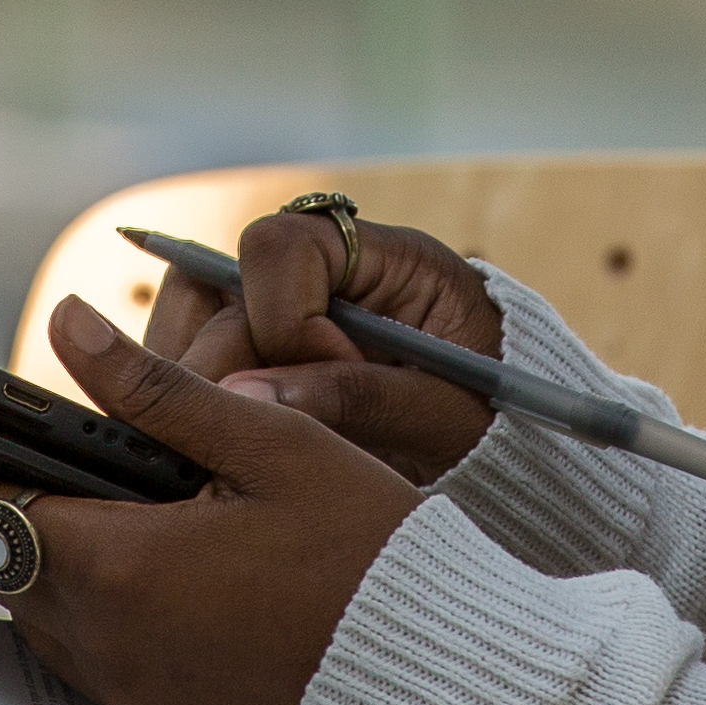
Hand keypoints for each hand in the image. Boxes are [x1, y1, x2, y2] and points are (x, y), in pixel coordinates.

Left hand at [0, 297, 422, 704]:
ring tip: (64, 492)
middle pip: (8, 557)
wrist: (439, 673)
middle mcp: (104, 641)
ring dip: (43, 550)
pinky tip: (136, 557)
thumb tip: (67, 329)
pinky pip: (90, 648)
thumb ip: (155, 391)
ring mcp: (130, 690)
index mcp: (119, 565)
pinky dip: (90, 597)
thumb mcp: (270, 440)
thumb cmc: (368, 547)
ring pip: (44, 606)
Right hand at [145, 208, 506, 486]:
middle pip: (217, 286)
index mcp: (384, 258)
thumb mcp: (447, 416)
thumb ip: (361, 399)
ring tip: (226, 445)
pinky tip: (214, 453)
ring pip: (191, 319)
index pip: (283, 247)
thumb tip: (249, 399)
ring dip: (192, 381)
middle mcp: (321, 274)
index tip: (324, 378)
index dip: (284, 319)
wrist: (514, 456)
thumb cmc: (495, 424)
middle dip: (221, 366)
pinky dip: (192, 402)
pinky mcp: (261, 358)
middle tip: (246, 435)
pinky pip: (196, 360)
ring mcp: (283, 314)